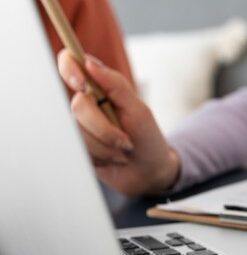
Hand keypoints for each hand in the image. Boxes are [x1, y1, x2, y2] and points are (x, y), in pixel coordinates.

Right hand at [57, 51, 178, 195]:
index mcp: (100, 88)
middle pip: (78, 106)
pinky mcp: (78, 146)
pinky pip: (79, 149)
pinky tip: (112, 159)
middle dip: (105, 128)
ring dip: (107, 146)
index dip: (69, 69)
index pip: (71, 65)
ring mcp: (80, 126)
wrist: (150, 173)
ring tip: (123, 151)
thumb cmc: (148, 138)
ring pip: (79, 132)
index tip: (82, 85)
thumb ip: (116, 86)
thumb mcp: (139, 110)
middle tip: (126, 139)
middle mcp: (87, 105)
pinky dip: (101, 156)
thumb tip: (89, 63)